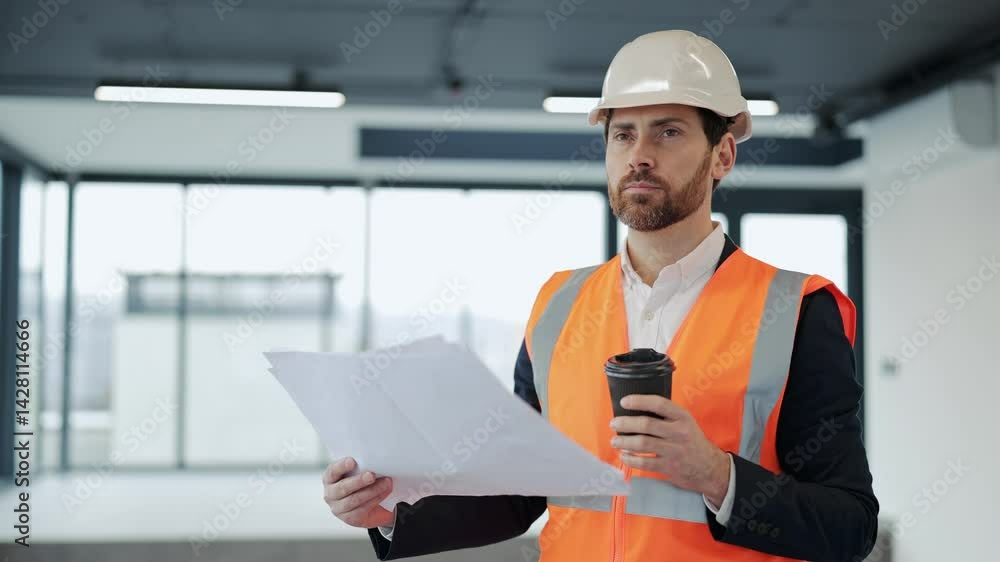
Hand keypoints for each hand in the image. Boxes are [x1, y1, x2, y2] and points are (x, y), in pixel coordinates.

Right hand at [323, 457, 395, 528]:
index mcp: (329, 478)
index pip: (332, 471)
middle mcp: (330, 494)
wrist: (370, 503)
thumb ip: (361, 466)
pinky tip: (385, 492)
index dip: (341, 466)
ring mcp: (338, 508)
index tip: (353, 461)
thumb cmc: (362, 481)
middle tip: (372, 475)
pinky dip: (376, 499)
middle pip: (343, 488)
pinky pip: (362, 509)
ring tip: (386, 483)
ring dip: (372, 491)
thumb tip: (374, 460)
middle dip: (359, 481)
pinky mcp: (349, 518)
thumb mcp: (359, 471)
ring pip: (354, 500)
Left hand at [610, 394, 729, 505]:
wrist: (709, 468)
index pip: (659, 404)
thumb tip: (636, 411)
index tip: (624, 402)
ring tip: (615, 440)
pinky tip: (624, 455)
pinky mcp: (669, 467)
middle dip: (625, 423)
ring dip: (624, 441)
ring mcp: (674, 450)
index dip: (639, 401)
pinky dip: (630, 459)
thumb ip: (666, 416)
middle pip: (646, 425)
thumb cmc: (691, 441)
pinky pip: (644, 462)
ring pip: (642, 443)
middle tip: (614, 424)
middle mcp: (679, 432)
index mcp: (682, 417)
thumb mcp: (685, 423)